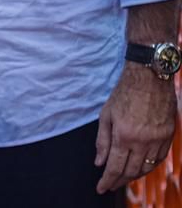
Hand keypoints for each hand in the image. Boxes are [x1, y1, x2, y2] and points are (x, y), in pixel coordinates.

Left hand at [95, 64, 176, 192]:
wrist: (149, 79)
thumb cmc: (124, 94)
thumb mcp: (106, 115)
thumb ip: (102, 141)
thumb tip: (99, 162)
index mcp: (123, 135)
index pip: (115, 166)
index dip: (107, 180)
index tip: (101, 188)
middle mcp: (142, 141)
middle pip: (131, 171)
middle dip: (119, 181)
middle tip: (110, 185)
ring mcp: (158, 140)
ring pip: (146, 167)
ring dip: (134, 176)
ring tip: (123, 178)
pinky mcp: (168, 136)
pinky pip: (159, 159)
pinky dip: (149, 166)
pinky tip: (141, 167)